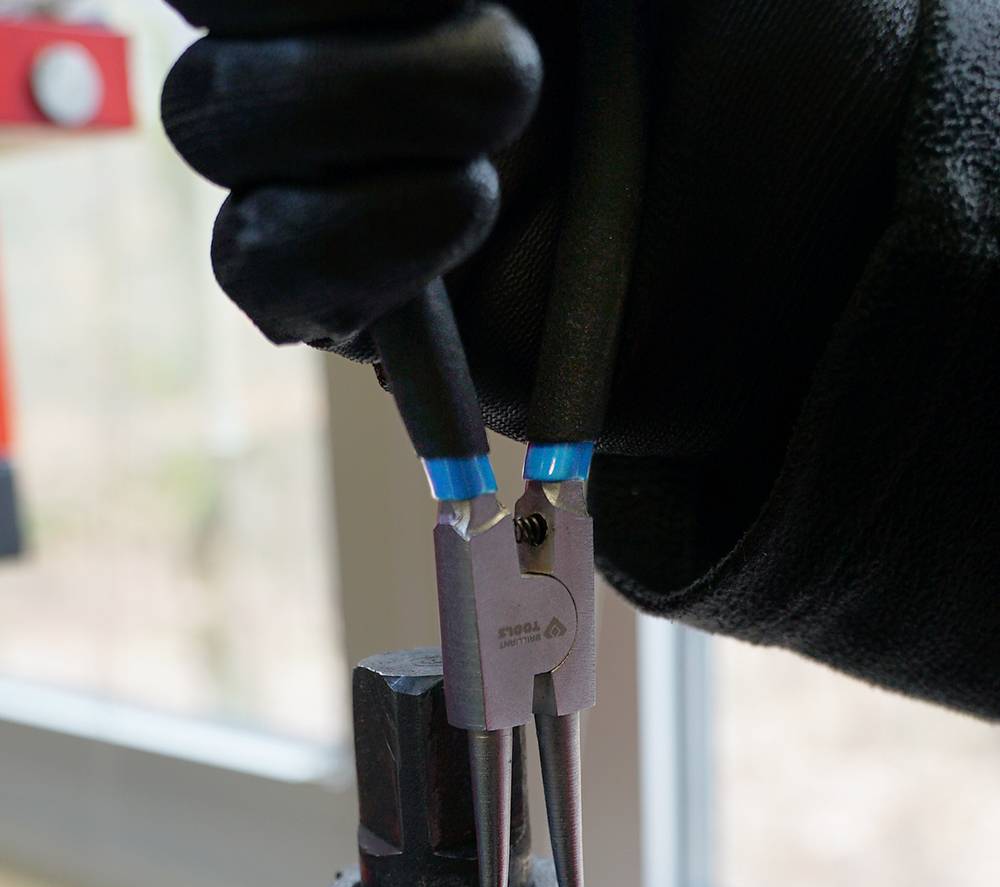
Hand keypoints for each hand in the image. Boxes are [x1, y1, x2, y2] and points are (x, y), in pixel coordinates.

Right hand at [161, 0, 914, 459]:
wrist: (815, 240)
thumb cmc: (771, 49)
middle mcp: (351, 47)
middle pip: (208, 2)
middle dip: (326, 1)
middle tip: (503, 39)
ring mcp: (342, 178)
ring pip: (210, 117)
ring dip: (348, 96)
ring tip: (511, 109)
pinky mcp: (359, 309)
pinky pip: (258, 266)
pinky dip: (347, 235)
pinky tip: (464, 212)